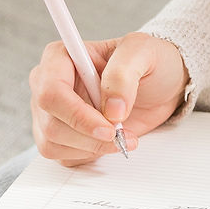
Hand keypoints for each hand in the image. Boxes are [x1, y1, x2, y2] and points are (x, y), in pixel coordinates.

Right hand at [29, 32, 188, 166]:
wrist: (161, 85)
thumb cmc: (149, 62)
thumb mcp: (143, 52)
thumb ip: (123, 74)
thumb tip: (111, 109)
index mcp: (60, 57)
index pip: (51, 92)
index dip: (78, 115)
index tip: (109, 126)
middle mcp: (48, 84)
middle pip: (51, 124)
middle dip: (89, 136)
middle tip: (120, 133)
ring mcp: (52, 112)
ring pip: (53, 144)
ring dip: (92, 147)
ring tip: (121, 136)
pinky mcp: (61, 135)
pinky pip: (63, 156)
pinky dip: (89, 155)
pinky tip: (109, 141)